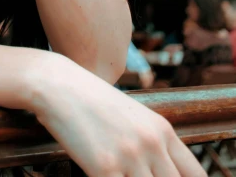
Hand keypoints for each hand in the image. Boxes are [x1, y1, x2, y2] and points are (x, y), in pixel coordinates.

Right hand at [26, 53, 206, 176]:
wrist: (57, 84)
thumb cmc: (91, 100)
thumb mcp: (132, 116)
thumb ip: (153, 144)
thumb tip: (161, 170)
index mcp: (162, 130)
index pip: (194, 176)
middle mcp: (152, 143)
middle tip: (135, 175)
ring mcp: (130, 156)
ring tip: (118, 174)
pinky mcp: (104, 168)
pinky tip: (101, 176)